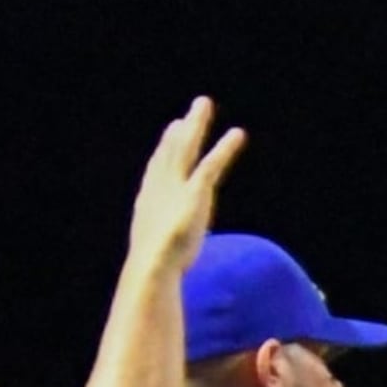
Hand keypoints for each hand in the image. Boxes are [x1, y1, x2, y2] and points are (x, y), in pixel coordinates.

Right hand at [126, 97, 247, 274]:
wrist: (152, 268)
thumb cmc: (151, 273)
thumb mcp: (154, 262)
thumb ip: (159, 260)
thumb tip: (155, 281)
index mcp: (148, 204)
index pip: (155, 174)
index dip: (162, 154)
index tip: (169, 137)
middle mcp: (159, 189)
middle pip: (168, 154)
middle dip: (178, 133)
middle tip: (185, 116)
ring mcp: (176, 187)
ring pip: (186, 148)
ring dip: (196, 125)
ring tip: (205, 104)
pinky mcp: (195, 192)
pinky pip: (212, 164)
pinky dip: (225, 148)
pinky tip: (237, 134)